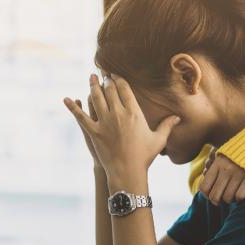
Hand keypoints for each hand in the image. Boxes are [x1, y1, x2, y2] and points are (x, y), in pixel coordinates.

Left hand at [63, 74, 179, 182]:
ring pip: (96, 98)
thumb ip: (167, 126)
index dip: (118, 79)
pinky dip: (73, 108)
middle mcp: (118, 114)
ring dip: (93, 86)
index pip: (125, 89)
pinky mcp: (93, 132)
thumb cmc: (144, 156)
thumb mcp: (158, 140)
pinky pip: (81, 117)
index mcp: (134, 113)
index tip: (114, 74)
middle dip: (106, 80)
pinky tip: (66, 99)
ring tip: (91, 78)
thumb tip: (178, 117)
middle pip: (110, 91)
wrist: (127, 171)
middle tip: (102, 73)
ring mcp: (104, 122)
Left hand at [199, 151, 244, 203]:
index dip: (206, 195)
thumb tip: (205, 180)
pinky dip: (240, 198)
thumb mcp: (223, 155)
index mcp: (217, 163)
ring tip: (232, 194)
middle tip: (221, 198)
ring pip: (227, 198)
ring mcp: (238, 174)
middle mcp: (226, 169)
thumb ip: (213, 167)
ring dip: (230, 199)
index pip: (204, 187)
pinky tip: (241, 193)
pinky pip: (240, 196)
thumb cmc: (239, 153)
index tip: (211, 194)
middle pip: (214, 196)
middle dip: (217, 201)